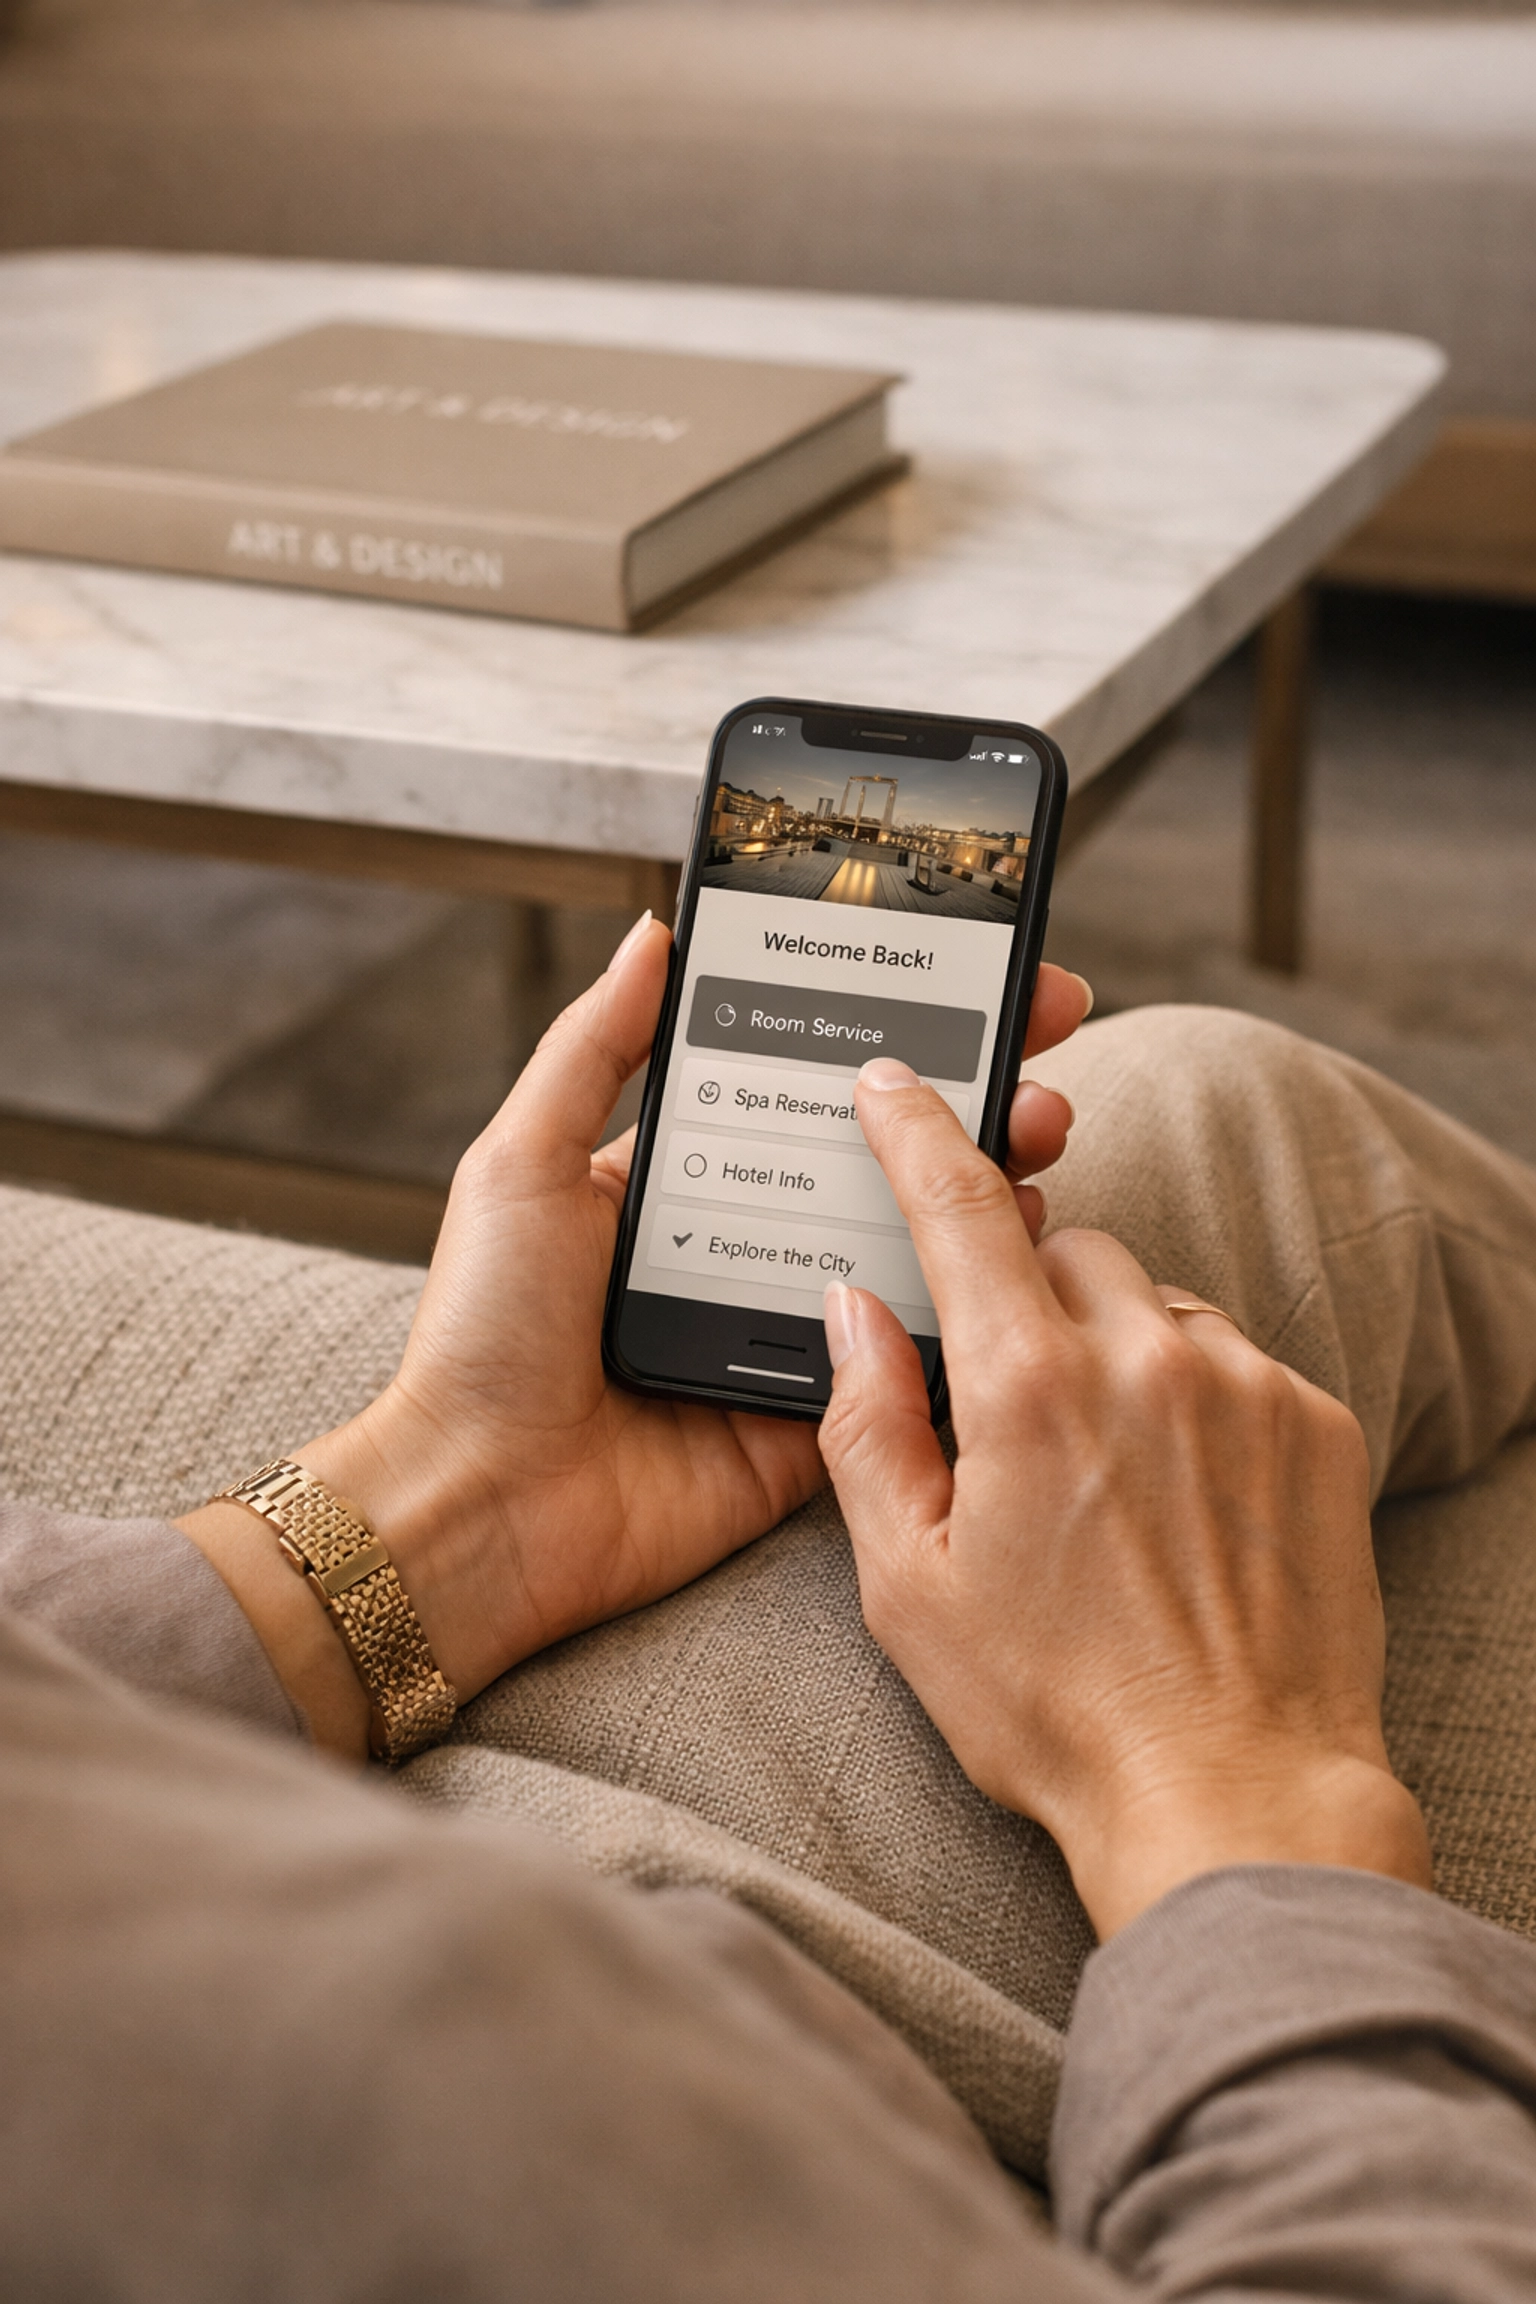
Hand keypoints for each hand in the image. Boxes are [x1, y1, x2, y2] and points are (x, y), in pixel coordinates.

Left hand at [183, 922, 1092, 1754]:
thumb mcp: (521, 1164)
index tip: (956, 981)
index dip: (877, 1038)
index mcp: (682, 1186)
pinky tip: (1018, 1254)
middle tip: (1037, 1048)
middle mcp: (743, 1252)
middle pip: (875, 1163)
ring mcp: (783, 1336)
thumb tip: (652, 936)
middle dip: (962, 1101)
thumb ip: (591, 1050)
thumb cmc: (481, 1334)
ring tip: (1040, 1134)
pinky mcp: (813, 1421)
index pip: (800, 1090)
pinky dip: (965, 1312)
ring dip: (981, 1192)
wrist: (480, 1504)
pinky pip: (904, 1363)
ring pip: (907, 1253)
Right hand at [818, 1059, 1432, 1937]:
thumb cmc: (1056, 1709)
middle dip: (1025, 1298)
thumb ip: (866, 1424)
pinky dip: (1192, 1395)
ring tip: (1104, 1476)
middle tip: (1011, 1407)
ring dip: (1114, 1348)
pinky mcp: (1315, 1424)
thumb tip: (853, 1309)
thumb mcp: (909, 1584)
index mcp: (1027, 1388)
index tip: (893, 1085)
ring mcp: (1244, 1386)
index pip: (958, 1206)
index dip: (915, 1130)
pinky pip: (1232, 1358)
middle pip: (1066, 1250)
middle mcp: (1144, 1359)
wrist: (1234, 1795)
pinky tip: (1179, 1498)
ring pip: (1152, 1301)